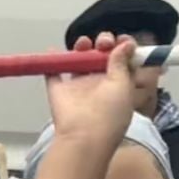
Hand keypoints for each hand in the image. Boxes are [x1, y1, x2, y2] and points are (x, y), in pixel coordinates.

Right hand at [44, 33, 142, 150]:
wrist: (83, 138)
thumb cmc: (109, 115)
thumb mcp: (123, 86)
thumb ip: (123, 63)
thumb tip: (126, 44)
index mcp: (117, 85)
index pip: (122, 61)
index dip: (123, 48)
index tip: (123, 40)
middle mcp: (98, 85)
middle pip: (100, 57)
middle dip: (103, 43)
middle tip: (103, 42)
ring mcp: (77, 88)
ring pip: (78, 61)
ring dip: (81, 47)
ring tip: (83, 44)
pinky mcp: (59, 91)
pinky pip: (53, 73)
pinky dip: (51, 61)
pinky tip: (53, 50)